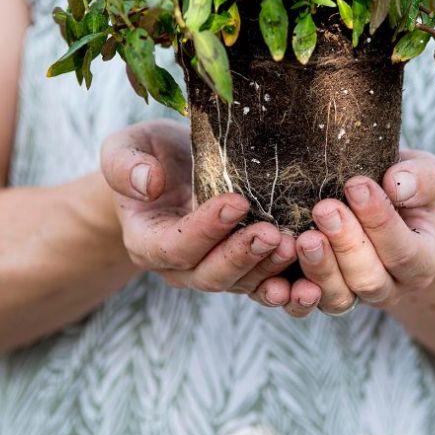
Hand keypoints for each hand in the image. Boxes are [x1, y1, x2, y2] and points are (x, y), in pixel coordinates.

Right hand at [101, 120, 295, 295]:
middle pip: (210, 274)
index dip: (205, 230)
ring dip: (268, 269)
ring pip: (240, 283)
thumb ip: (124, 165)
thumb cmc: (148, 154)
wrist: (167, 170)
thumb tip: (147, 183)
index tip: (236, 202)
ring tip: (296, 246)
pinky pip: (262, 284)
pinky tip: (309, 281)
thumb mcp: (125, 148)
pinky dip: (285, 286)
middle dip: (243, 255)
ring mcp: (211, 270)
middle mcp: (178, 266)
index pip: (175, 246)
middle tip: (273, 233)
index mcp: (147, 241)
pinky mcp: (241, 267)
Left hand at [252, 148, 434, 317]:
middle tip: (324, 208)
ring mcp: (356, 297)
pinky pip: (306, 308)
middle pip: (369, 278)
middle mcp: (391, 287)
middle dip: (346, 243)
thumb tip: (398, 184)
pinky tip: (279, 279)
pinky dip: (291, 296)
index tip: (356, 185)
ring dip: (320, 268)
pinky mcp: (322, 298)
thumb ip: (422, 178)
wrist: (388, 210)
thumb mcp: (424, 173)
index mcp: (422, 260)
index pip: (404, 249)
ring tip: (303, 238)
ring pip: (339, 298)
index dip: (380, 220)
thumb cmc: (404, 188)